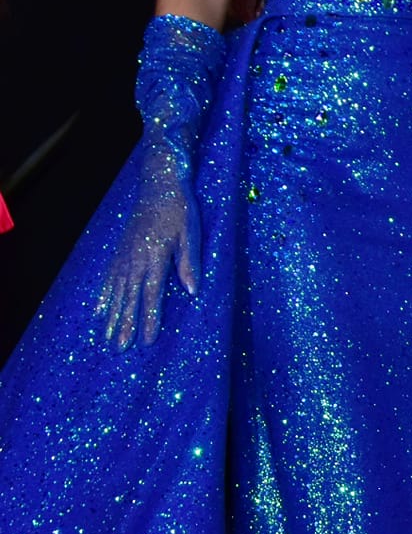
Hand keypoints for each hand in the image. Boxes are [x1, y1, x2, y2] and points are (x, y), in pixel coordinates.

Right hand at [96, 148, 200, 347]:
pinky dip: (104, 296)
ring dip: (112, 316)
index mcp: (155, 256)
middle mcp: (135, 259)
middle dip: (125, 325)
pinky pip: (108, 278)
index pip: (152, 294)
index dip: (150, 318)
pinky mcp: (119, 251)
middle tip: (119, 350)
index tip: (147, 340)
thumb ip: (189, 263)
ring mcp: (124, 255)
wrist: (158, 183)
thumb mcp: (191, 232)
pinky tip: (99, 311)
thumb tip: (192, 292)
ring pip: (116, 292)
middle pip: (129, 299)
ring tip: (106, 338)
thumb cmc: (180, 207)